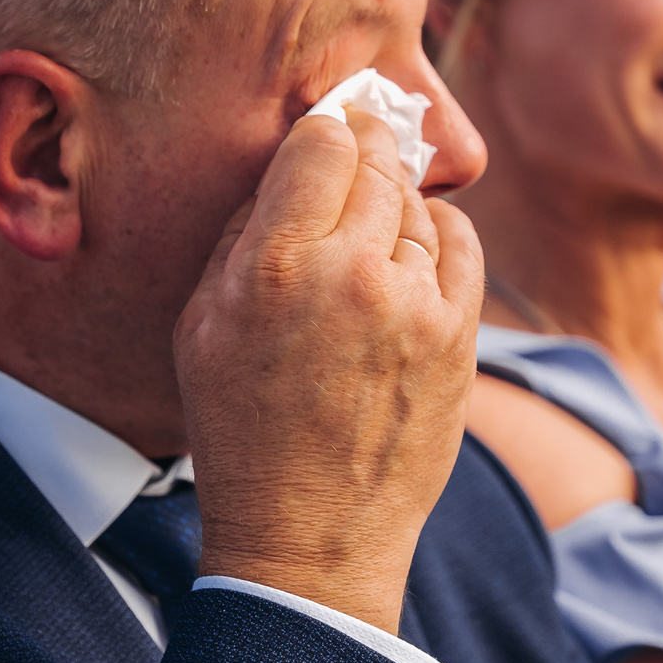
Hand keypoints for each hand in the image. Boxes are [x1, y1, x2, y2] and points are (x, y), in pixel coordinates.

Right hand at [174, 106, 483, 634]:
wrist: (310, 534)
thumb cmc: (242, 432)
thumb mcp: (201, 326)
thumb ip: (243, 236)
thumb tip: (286, 170)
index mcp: (274, 265)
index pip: (323, 139)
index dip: (323, 128)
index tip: (320, 134)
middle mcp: (351, 273)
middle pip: (378, 159)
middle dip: (363, 150)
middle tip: (351, 156)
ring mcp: (415, 304)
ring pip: (418, 203)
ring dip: (394, 203)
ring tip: (364, 236)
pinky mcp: (459, 336)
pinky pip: (462, 243)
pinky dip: (439, 233)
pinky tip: (412, 251)